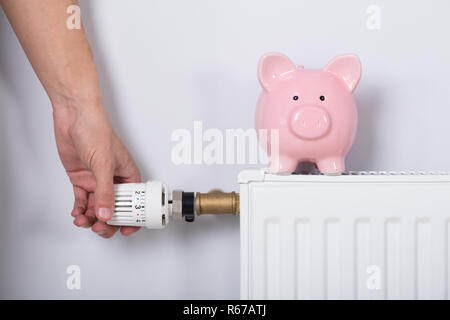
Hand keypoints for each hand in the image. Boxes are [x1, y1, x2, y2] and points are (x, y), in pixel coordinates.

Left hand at [53, 100, 140, 237]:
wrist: (74, 117)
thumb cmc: (97, 130)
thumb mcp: (104, 164)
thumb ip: (105, 191)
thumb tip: (107, 214)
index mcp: (128, 175)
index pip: (135, 202)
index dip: (133, 217)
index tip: (125, 229)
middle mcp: (114, 180)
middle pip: (115, 208)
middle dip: (108, 221)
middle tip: (101, 228)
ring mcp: (97, 180)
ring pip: (97, 207)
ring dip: (91, 217)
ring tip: (84, 222)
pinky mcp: (82, 179)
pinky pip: (83, 200)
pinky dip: (80, 209)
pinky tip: (77, 214)